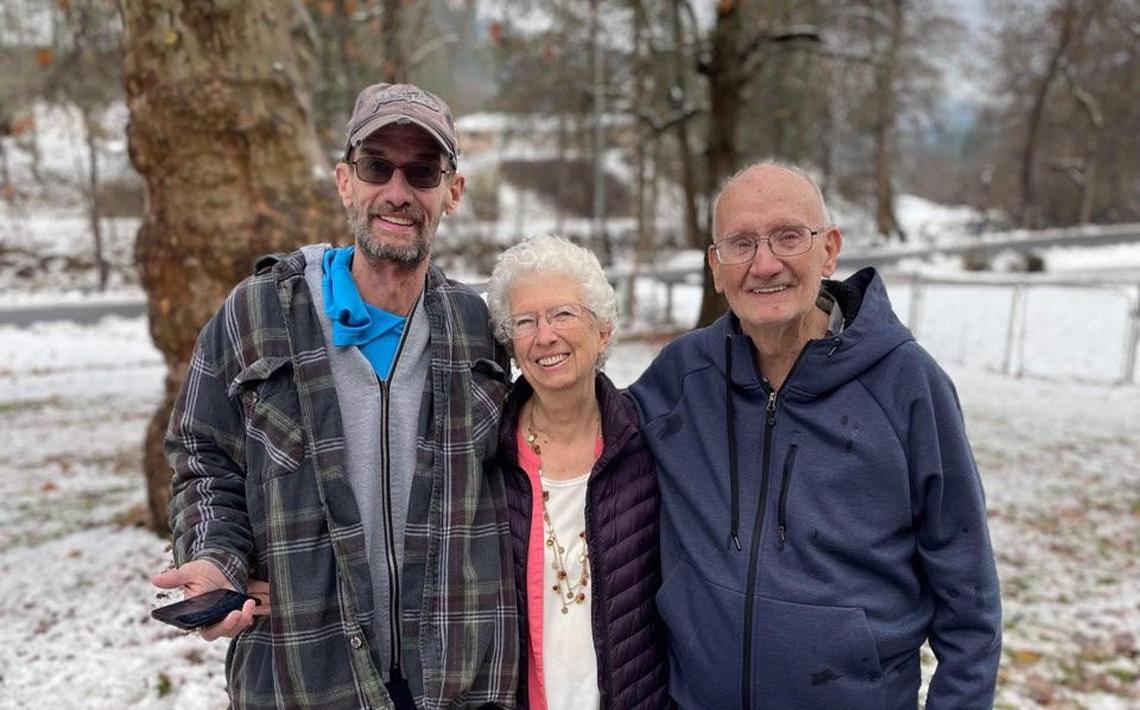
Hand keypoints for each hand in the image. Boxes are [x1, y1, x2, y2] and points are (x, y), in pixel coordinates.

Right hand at [152, 560, 270, 640]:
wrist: (220, 564)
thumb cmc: (202, 570)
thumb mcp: (189, 572)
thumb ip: (174, 578)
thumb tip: (154, 580)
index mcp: (198, 617)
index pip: (208, 631)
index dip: (219, 628)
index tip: (230, 615)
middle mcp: (213, 620)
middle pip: (224, 633)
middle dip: (232, 625)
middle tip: (238, 612)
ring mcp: (226, 617)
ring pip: (236, 628)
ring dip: (244, 619)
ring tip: (249, 603)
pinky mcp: (239, 611)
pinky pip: (245, 619)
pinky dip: (249, 614)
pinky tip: (252, 605)